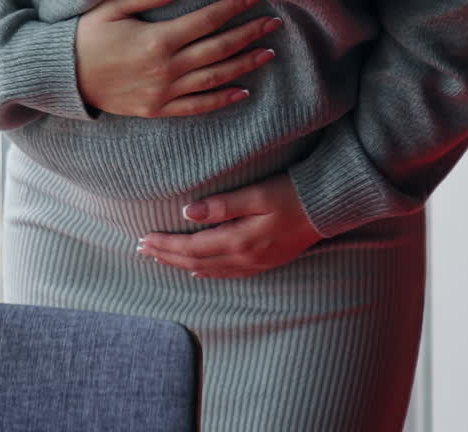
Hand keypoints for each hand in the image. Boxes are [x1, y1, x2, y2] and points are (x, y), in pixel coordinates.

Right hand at [75, 0, 281, 117]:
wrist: (64, 78)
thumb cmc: (86, 37)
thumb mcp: (112, 8)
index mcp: (157, 39)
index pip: (207, 21)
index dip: (234, 7)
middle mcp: (166, 68)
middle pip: (218, 48)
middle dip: (249, 33)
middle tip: (274, 22)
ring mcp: (164, 92)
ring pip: (214, 78)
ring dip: (245, 64)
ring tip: (268, 52)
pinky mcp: (158, 109)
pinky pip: (197, 106)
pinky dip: (222, 99)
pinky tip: (243, 90)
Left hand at [137, 173, 321, 277]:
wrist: (326, 208)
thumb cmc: (291, 194)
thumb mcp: (257, 193)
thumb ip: (223, 204)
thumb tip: (188, 211)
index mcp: (240, 240)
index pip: (191, 247)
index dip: (165, 245)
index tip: (144, 239)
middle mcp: (244, 258)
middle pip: (195, 262)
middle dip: (166, 256)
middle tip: (141, 249)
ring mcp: (254, 264)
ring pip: (208, 270)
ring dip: (180, 264)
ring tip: (159, 257)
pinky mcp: (263, 262)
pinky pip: (225, 273)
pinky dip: (205, 271)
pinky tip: (196, 269)